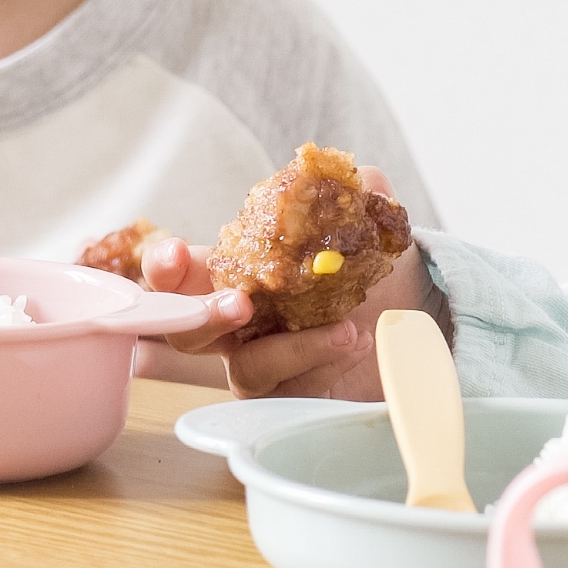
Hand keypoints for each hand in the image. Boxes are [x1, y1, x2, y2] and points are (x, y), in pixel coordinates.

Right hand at [138, 168, 443, 400]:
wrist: (402, 309)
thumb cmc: (360, 257)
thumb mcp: (361, 211)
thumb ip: (348, 187)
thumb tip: (335, 174)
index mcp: (233, 270)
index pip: (179, 272)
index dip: (164, 266)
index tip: (174, 254)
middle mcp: (235, 322)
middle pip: (185, 332)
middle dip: (201, 318)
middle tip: (238, 303)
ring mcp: (262, 361)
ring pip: (246, 370)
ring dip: (289, 350)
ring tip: (342, 327)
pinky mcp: (295, 393)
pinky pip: (296, 390)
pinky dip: (326, 363)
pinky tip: (358, 339)